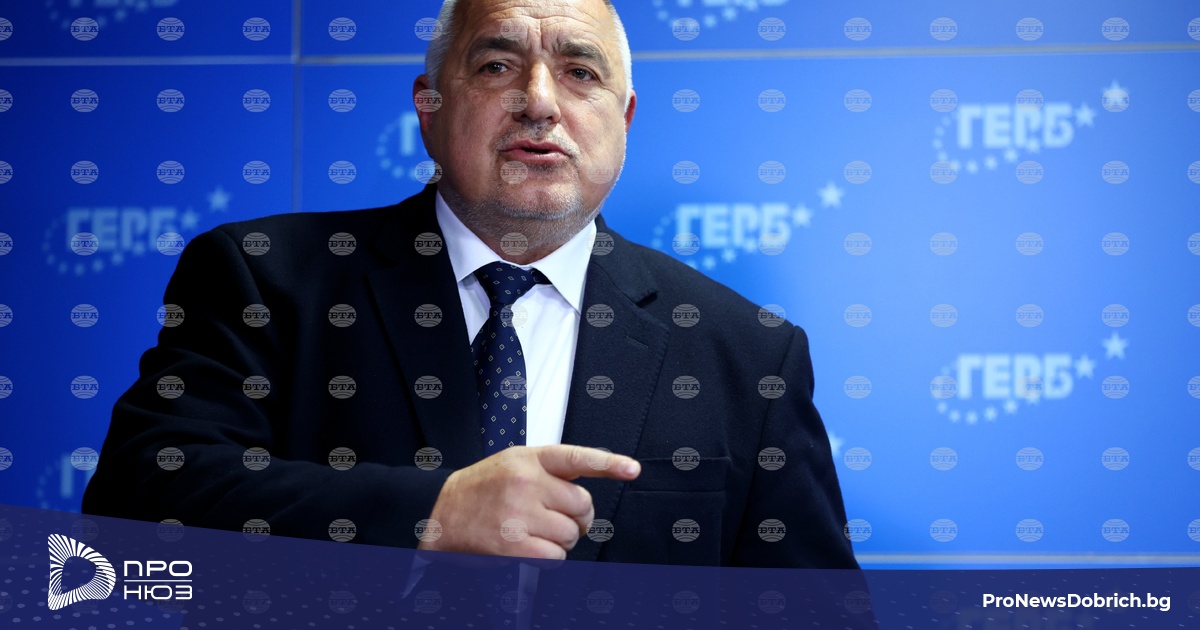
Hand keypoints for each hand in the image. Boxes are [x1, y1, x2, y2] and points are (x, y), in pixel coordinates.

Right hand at [416, 445, 639, 558]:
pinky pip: (555, 557)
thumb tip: (591, 479)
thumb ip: (550, 468)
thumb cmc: (483, 489)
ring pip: (570, 534)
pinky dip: (550, 559)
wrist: (441, 515)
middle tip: (559, 519)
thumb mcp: (514, 463)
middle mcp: (526, 482)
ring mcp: (519, 513)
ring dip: (561, 541)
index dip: (609, 464)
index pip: (578, 458)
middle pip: (582, 505)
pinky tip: (532, 550)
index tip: (632, 469)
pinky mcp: (513, 544)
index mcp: (529, 458)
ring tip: (537, 533)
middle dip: (578, 518)